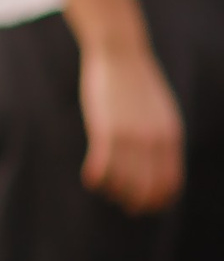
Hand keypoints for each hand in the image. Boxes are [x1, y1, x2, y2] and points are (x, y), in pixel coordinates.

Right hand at [79, 38, 183, 213]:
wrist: (121, 54)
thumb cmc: (137, 84)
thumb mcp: (160, 112)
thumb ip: (162, 138)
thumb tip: (157, 164)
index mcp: (171, 135)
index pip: (170, 182)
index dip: (159, 201)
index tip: (147, 206)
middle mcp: (154, 140)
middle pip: (147, 188)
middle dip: (137, 203)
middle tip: (126, 206)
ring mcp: (130, 135)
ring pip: (123, 182)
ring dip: (113, 191)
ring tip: (106, 188)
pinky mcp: (106, 129)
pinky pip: (102, 166)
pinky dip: (96, 178)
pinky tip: (90, 178)